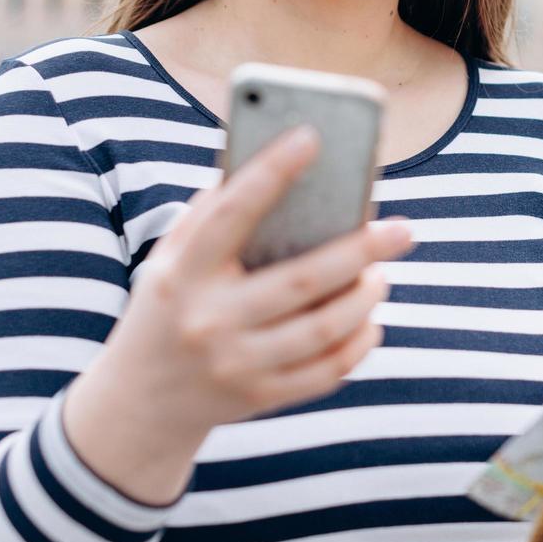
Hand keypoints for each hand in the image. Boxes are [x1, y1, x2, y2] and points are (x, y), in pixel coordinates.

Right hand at [64, 124, 413, 501]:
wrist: (140, 404)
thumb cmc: (168, 306)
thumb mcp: (169, 259)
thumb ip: (211, 214)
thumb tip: (273, 165)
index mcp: (182, 273)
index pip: (230, 213)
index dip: (270, 172)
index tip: (311, 137)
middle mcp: (209, 320)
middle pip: (301, 280)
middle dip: (361, 250)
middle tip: (402, 229)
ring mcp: (236, 364)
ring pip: (323, 328)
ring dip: (365, 297)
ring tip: (381, 273)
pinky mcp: (260, 397)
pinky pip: (327, 370)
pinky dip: (358, 342)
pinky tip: (370, 319)